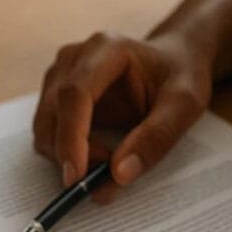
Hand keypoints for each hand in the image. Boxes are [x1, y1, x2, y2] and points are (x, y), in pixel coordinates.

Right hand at [31, 31, 215, 196]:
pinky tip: (100, 157)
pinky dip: (68, 155)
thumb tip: (119, 175)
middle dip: (71, 155)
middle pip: (51, 114)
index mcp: (105, 50)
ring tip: (110, 166)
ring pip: (45, 128)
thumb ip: (157, 137)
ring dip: (68, 158)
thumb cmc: (181, 76)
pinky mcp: (57, 97)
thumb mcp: (185, 104)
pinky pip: (51, 134)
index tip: (77, 178)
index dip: (71, 138)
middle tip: (106, 181)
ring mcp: (60, 77)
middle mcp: (74, 59)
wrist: (174, 60)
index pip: (74, 94)